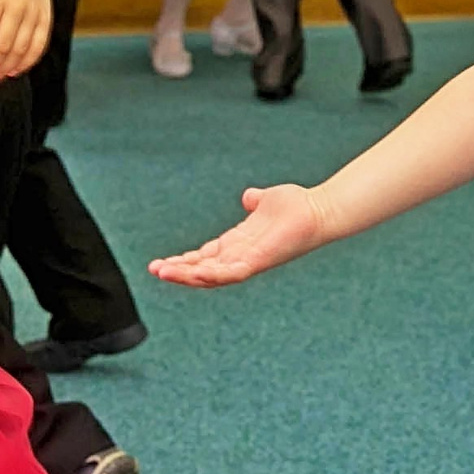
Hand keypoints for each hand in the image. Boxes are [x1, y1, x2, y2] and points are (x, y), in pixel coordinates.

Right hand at [149, 184, 329, 287]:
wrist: (318, 209)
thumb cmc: (296, 206)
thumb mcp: (266, 201)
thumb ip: (255, 201)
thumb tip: (250, 197)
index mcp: (238, 243)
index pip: (205, 256)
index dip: (184, 261)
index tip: (161, 264)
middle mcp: (241, 255)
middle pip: (203, 269)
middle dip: (178, 271)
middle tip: (155, 271)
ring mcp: (249, 260)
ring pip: (212, 276)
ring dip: (187, 275)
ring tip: (163, 273)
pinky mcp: (259, 260)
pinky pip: (231, 273)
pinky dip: (212, 274)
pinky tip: (194, 273)